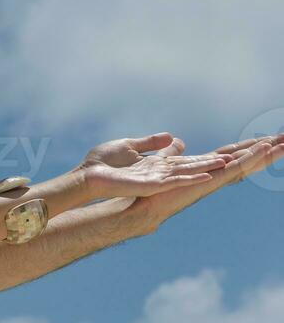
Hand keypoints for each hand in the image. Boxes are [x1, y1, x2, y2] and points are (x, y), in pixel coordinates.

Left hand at [79, 130, 236, 198]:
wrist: (86, 176)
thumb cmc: (102, 163)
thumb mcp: (129, 146)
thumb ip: (150, 143)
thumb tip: (173, 137)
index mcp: (156, 165)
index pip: (186, 160)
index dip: (205, 157)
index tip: (227, 153)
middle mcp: (160, 173)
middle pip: (192, 166)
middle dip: (213, 162)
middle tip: (236, 159)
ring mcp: (157, 180)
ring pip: (188, 173)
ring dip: (208, 168)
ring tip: (230, 164)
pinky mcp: (150, 185)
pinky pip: (174, 181)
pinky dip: (191, 178)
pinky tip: (207, 176)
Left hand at [120, 133, 283, 230]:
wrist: (132, 204)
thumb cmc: (143, 185)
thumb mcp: (159, 162)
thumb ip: (170, 152)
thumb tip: (177, 141)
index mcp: (202, 168)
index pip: (231, 153)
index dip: (249, 145)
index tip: (269, 137)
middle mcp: (211, 174)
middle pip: (243, 158)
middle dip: (266, 149)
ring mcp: (209, 179)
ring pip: (242, 164)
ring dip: (263, 154)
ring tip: (283, 144)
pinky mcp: (203, 183)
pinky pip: (228, 171)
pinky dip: (245, 161)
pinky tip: (259, 153)